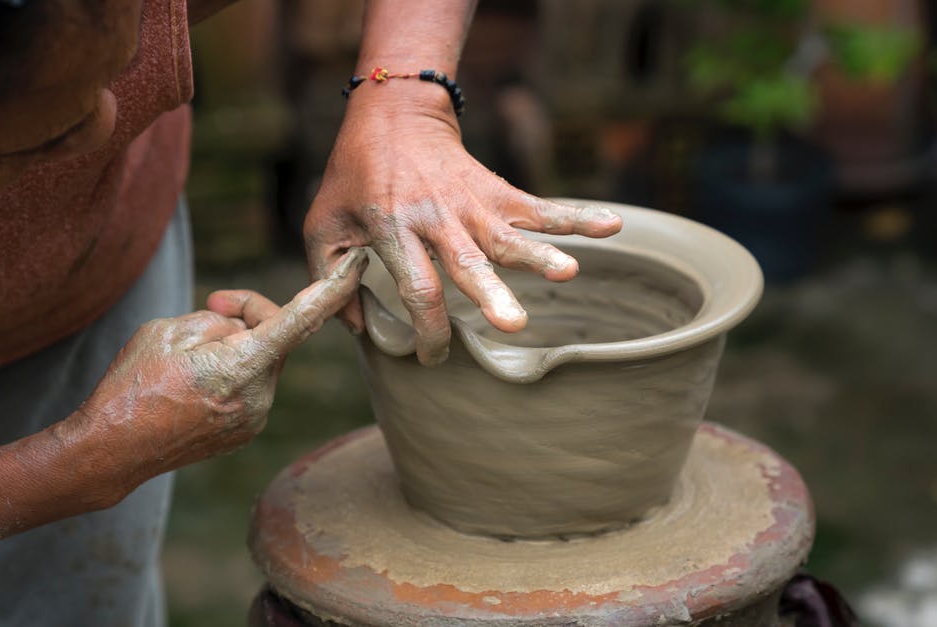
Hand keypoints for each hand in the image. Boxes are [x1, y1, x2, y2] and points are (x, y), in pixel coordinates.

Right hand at [75, 249, 366, 494]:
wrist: (111, 452)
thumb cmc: (132, 384)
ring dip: (241, 346)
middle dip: (251, 314)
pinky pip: (255, 385)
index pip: (300, 319)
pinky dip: (236, 372)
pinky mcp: (247, 431)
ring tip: (192, 359)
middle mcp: (258, 397)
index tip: (360, 267)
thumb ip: (219, 321)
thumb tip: (244, 327)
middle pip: (277, 335)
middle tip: (214, 304)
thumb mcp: (168, 330)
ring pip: (265, 360)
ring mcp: (255, 419)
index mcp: (240, 367)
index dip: (333, 290)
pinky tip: (198, 384)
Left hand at [304, 86, 621, 365]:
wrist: (393, 118)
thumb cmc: (353, 180)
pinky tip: (613, 227)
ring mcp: (471, 203)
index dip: (427, 328)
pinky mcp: (496, 191)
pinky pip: (540, 207)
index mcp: (391, 228)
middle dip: (491, 294)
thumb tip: (357, 330)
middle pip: (468, 261)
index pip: (416, 286)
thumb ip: (331, 279)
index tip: (434, 358)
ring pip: (510, 234)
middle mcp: (436, 218)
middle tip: (513, 326)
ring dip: (540, 254)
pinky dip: (577, 216)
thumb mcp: (323, 226)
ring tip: (569, 273)